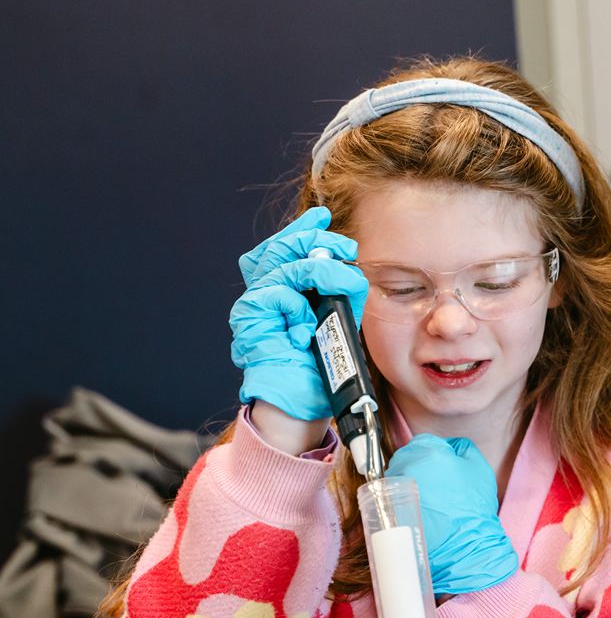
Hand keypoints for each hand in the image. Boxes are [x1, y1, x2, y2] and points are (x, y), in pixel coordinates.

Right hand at [230, 207, 367, 420]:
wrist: (302, 402)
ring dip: (319, 269)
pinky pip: (278, 295)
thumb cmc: (319, 365)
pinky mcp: (250, 319)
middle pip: (279, 249)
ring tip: (341, 281)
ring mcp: (254, 305)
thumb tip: (351, 268)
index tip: (324, 215)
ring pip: (284, 267)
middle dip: (314, 240)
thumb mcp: (337, 318)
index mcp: (280, 289)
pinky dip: (299, 306)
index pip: (281, 248)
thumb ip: (338, 291)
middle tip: (344, 247)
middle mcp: (262, 293)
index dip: (300, 229)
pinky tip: (307, 325)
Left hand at [385, 435, 517, 594]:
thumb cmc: (473, 509)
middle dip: (420, 464)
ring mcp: (394, 488)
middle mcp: (405, 467)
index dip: (438, 452)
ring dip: (409, 480)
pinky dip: (402, 499)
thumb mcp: (480, 468)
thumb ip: (464, 449)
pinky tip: (421, 509)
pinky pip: (392, 496)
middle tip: (438, 481)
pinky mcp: (389, 508)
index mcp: (428, 452)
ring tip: (430, 498)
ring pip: (398, 475)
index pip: (426, 441)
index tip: (445, 465)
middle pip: (407, 456)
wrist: (465, 546)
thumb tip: (453, 447)